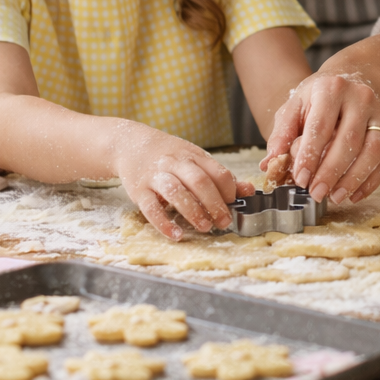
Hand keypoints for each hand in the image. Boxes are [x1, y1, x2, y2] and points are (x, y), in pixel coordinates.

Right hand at [114, 126, 254, 239]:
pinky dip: (163, 223)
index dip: (229, 189)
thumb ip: (220, 176)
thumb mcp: (196, 159)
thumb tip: (249, 191)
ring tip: (205, 227)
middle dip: (214, 203)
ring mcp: (155, 176)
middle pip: (199, 181)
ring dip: (193, 211)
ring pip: (176, 192)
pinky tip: (176, 235)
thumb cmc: (169, 155)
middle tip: (224, 221)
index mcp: (193, 156)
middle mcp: (175, 163)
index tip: (234, 204)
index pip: (217, 171)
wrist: (130, 144)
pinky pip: (150, 208)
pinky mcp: (138, 190)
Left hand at [264, 72, 379, 203]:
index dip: (311, 155)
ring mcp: (379, 114)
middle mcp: (360, 98)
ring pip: (373, 151)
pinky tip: (354, 195)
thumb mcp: (294, 107)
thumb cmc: (316, 100)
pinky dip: (371, 181)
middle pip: (349, 140)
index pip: (321, 125)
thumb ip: (282, 134)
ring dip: (354, 179)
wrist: (347, 82)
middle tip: (316, 193)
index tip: (300, 179)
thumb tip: (270, 164)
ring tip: (335, 197)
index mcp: (331, 88)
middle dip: (331, 171)